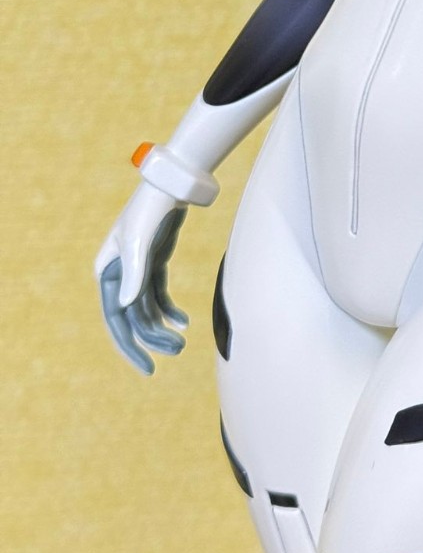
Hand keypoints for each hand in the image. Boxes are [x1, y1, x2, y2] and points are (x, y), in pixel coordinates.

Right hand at [95, 181, 189, 373]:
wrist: (171, 186)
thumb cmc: (150, 210)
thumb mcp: (139, 242)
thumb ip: (133, 275)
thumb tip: (124, 307)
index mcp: (107, 273)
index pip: (115, 319)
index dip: (129, 346)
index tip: (146, 366)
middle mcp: (118, 274)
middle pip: (133, 318)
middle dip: (152, 339)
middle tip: (177, 352)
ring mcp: (137, 270)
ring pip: (148, 309)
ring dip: (163, 327)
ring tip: (182, 343)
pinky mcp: (154, 263)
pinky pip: (159, 295)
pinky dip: (170, 310)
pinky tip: (183, 322)